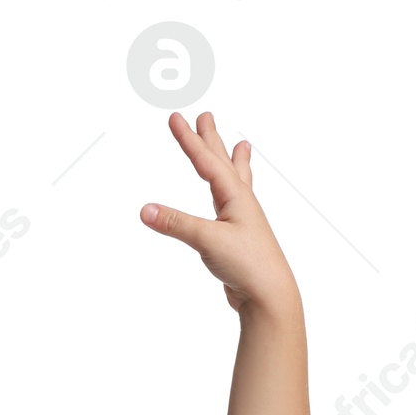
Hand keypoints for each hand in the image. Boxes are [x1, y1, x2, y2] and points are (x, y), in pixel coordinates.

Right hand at [141, 110, 296, 315]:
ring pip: (234, 182)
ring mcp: (242, 221)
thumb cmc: (249, 265)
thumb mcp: (208, 241)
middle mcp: (241, 203)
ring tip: (240, 146)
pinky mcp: (239, 239)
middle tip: (206, 116)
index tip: (175, 117)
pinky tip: (228, 200)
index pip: (206, 161)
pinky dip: (229, 195)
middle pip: (224, 163)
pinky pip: (231, 207)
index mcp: (235, 196)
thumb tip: (145, 211)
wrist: (270, 297)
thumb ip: (176, 224)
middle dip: (212, 139)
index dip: (189, 139)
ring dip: (232, 161)